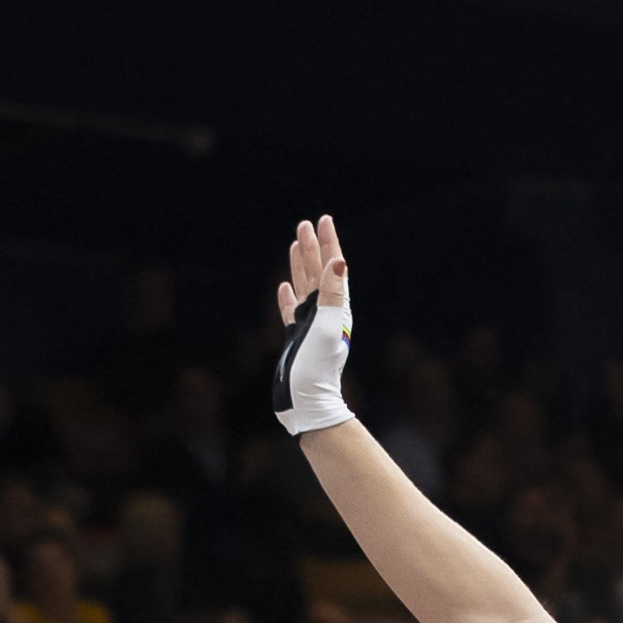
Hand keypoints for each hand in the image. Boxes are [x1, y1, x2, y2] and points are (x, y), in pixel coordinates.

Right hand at [272, 217, 356, 435]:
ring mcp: (309, 326)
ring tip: (295, 245)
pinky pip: (291, 311)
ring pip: (304, 287)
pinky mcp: (296, 339)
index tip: (323, 221)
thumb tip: (339, 261)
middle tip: (305, 225)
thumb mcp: (327, 327)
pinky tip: (284, 287)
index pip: (333, 267)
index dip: (329, 243)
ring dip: (300, 265)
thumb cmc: (318, 367)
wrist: (307, 402)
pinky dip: (288, 296)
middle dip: (312, 248)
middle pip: (318, 272)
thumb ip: (333, 294)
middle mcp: (324, 314)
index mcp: (336, 308)